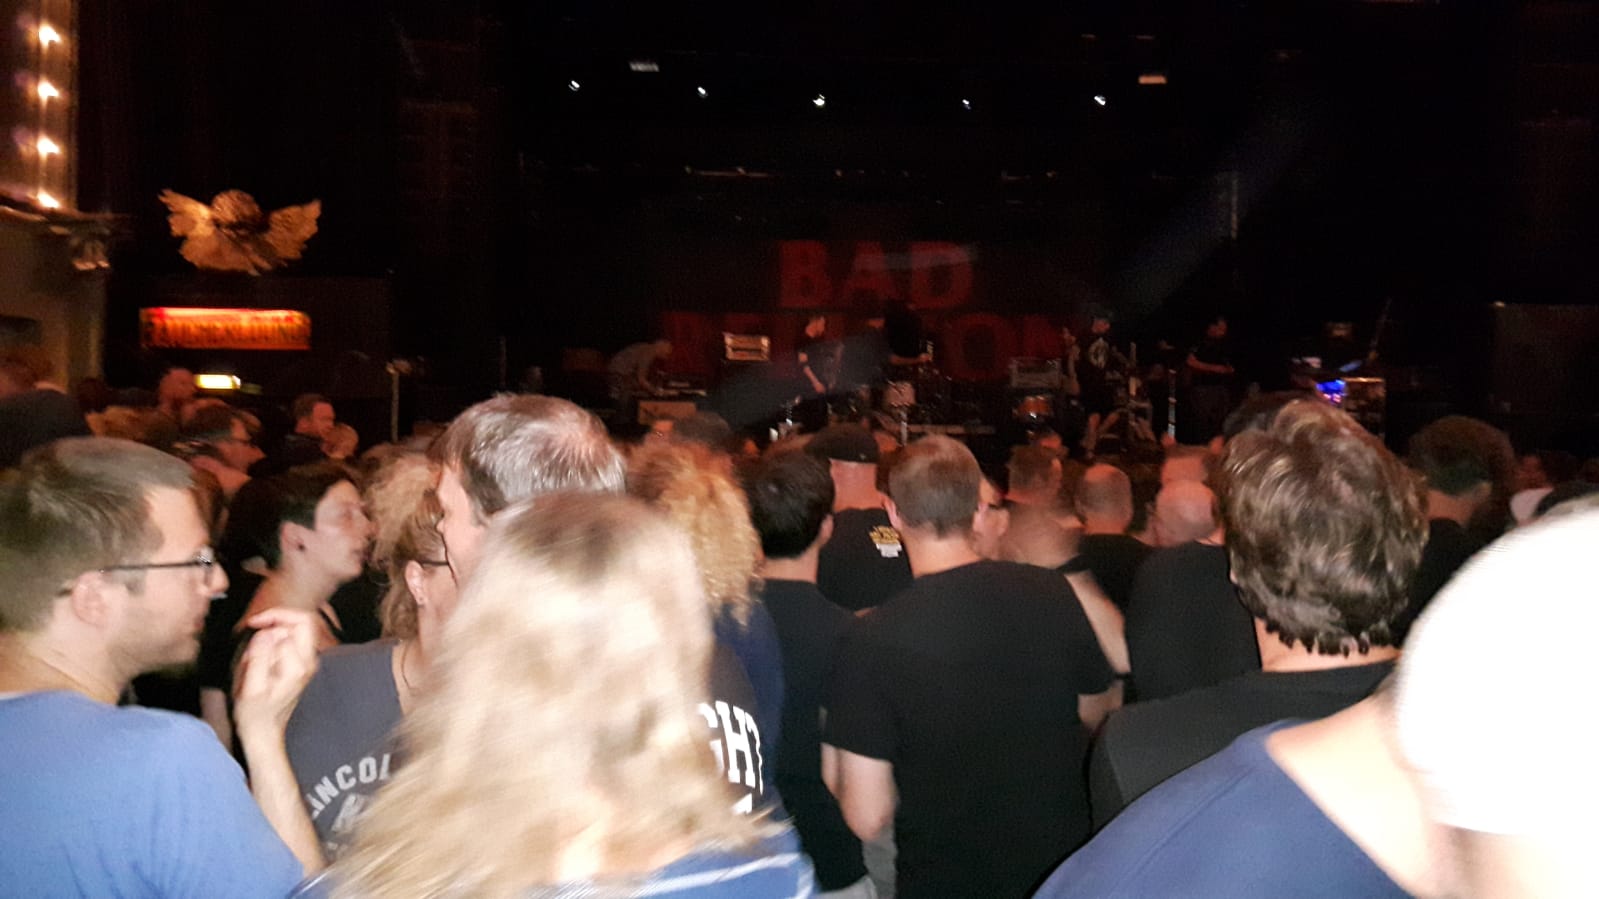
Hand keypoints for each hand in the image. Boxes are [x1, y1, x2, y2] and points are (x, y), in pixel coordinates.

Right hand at [232, 608, 320, 738]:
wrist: (264, 732)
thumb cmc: (255, 713)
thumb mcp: (250, 688)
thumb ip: (258, 658)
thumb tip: (265, 633)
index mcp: (299, 666)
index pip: (296, 623)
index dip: (272, 619)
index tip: (253, 623)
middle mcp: (309, 661)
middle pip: (303, 621)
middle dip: (277, 620)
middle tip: (255, 634)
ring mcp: (307, 662)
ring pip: (296, 629)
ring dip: (273, 632)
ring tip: (255, 653)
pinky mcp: (301, 664)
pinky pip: (291, 640)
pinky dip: (274, 641)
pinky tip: (260, 657)